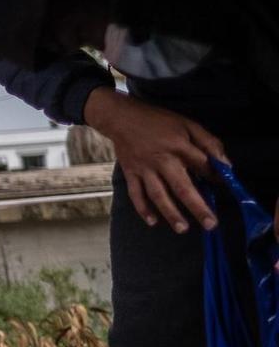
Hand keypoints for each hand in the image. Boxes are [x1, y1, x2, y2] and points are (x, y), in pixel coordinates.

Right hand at [83, 89, 227, 233]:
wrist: (121, 117)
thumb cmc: (158, 121)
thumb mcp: (187, 124)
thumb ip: (208, 142)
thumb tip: (225, 164)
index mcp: (179, 146)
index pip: (202, 166)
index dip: (215, 177)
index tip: (222, 185)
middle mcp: (162, 160)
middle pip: (182, 187)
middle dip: (197, 207)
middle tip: (210, 224)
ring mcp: (144, 169)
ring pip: (158, 195)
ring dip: (171, 213)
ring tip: (183, 229)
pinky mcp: (131, 173)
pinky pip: (136, 194)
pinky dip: (143, 209)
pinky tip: (152, 222)